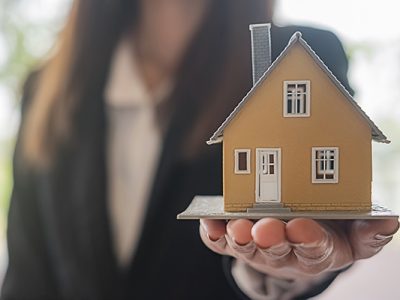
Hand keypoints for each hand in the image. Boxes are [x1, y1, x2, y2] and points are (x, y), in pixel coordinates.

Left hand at [199, 218, 398, 279]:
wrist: (299, 236)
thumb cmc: (329, 232)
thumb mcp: (355, 237)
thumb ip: (370, 232)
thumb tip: (389, 220)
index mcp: (316, 250)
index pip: (313, 248)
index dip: (308, 239)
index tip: (302, 227)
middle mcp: (284, 251)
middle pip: (276, 249)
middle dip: (271, 239)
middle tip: (265, 228)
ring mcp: (257, 247)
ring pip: (247, 245)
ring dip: (240, 236)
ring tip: (235, 227)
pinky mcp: (236, 240)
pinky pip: (221, 242)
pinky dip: (213, 234)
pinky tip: (208, 223)